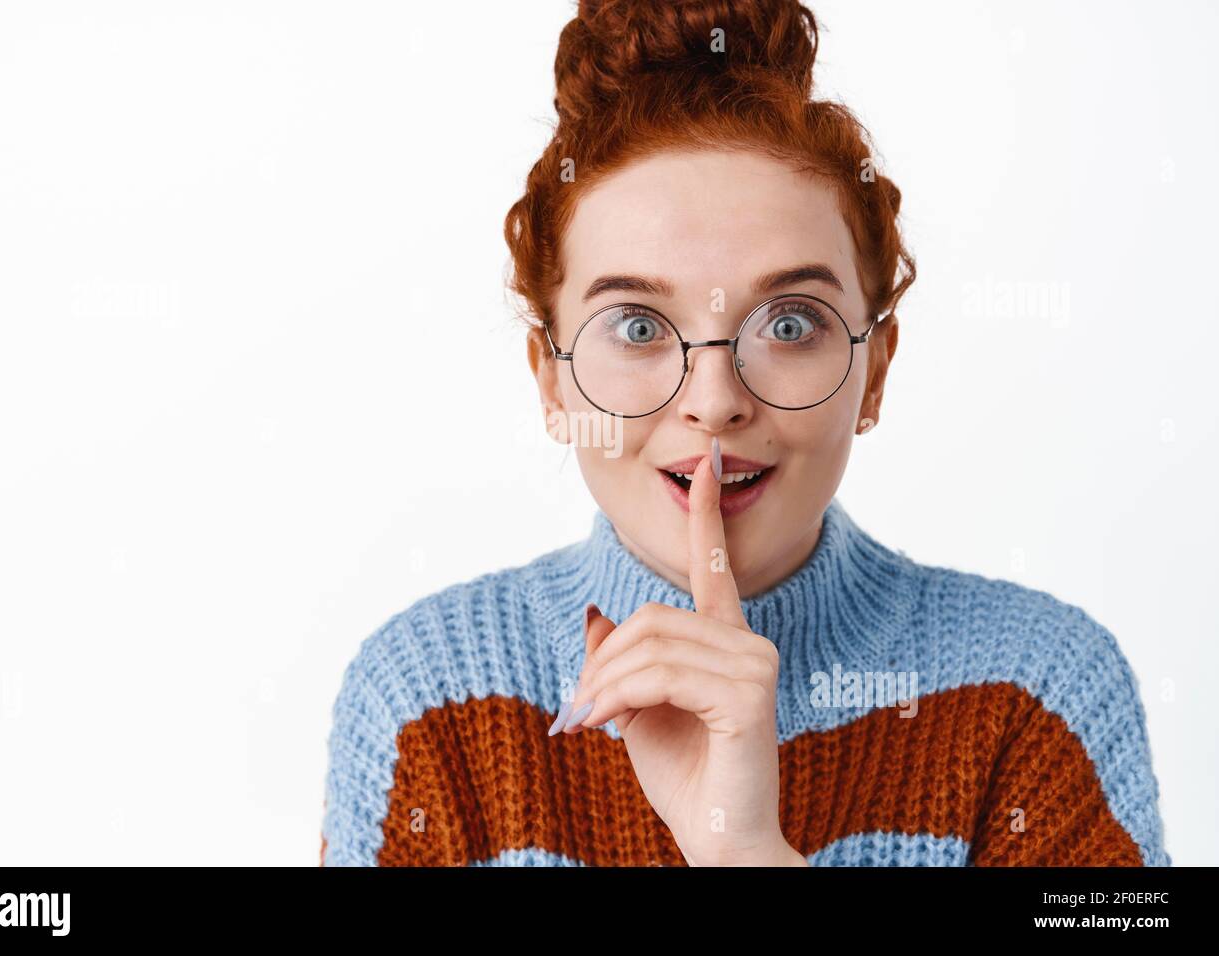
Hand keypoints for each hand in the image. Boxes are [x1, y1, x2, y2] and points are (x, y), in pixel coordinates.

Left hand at [559, 440, 806, 866]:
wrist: (718, 840)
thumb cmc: (684, 779)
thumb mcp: (637, 712)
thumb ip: (621, 662)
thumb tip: (597, 613)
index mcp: (728, 642)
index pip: (714, 568)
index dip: (705, 515)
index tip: (703, 466)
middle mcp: (749, 645)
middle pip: (652, 615)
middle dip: (601, 661)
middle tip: (576, 709)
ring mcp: (755, 667)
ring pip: (651, 644)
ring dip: (602, 684)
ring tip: (585, 722)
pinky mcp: (749, 696)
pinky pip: (662, 674)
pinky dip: (618, 697)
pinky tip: (604, 725)